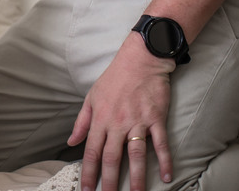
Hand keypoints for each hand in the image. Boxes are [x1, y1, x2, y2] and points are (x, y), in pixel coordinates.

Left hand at [68, 35, 174, 190]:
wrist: (140, 60)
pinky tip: (166, 176)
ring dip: (137, 177)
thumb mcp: (91, 97)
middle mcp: (117, 123)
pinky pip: (161, 144)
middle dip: (109, 182)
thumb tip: (72, 141)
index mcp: (100, 119)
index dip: (89, 173)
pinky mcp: (156, 119)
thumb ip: (82, 122)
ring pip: (136, 155)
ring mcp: (138, 122)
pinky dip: (164, 161)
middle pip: (112, 158)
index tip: (86, 189)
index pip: (92, 152)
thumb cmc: (114, 78)